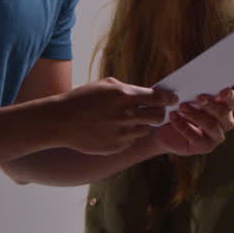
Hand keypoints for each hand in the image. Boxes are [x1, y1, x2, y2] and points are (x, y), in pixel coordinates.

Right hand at [51, 77, 174, 154]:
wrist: (60, 121)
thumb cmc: (84, 98)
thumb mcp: (106, 85)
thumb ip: (130, 89)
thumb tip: (150, 93)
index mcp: (124, 96)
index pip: (157, 98)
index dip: (168, 98)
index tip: (173, 99)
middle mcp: (125, 115)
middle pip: (157, 117)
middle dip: (160, 113)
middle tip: (158, 112)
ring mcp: (121, 133)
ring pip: (145, 130)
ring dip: (143, 124)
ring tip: (131, 119)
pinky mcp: (115, 147)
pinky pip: (131, 141)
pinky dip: (128, 135)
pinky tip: (115, 129)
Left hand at [150, 88, 233, 155]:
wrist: (163, 128)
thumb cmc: (177, 106)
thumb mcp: (183, 95)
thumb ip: (191, 90)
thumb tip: (190, 84)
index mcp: (223, 105)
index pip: (232, 99)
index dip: (229, 95)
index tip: (223, 91)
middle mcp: (224, 121)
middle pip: (224, 114)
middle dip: (212, 105)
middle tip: (199, 97)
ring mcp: (216, 136)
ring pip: (212, 126)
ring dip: (196, 115)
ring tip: (182, 107)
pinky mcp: (205, 147)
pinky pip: (197, 138)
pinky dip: (184, 126)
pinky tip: (173, 117)